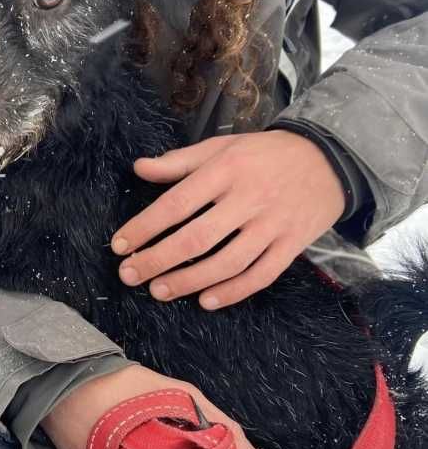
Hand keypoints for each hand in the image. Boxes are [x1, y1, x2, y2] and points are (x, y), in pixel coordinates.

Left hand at [111, 130, 345, 308]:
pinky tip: (206, 301)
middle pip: (197, 237)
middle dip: (158, 259)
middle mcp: (249, 198)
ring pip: (227, 262)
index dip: (145, 226)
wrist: (329, 159)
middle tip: (130, 275)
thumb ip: (180, 162)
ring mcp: (273, 224)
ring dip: (190, 281)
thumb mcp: (222, 147)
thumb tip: (139, 168)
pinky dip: (233, 291)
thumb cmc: (265, 154)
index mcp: (226, 170)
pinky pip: (261, 275)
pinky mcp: (292, 245)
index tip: (119, 245)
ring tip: (159, 291)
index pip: (177, 202)